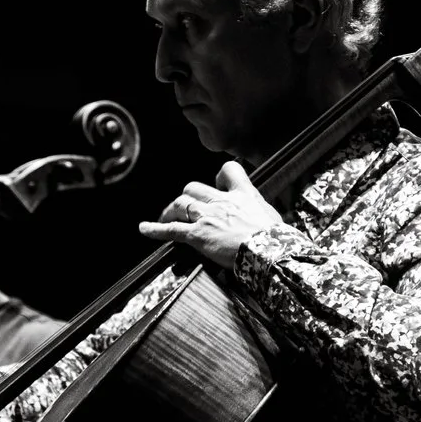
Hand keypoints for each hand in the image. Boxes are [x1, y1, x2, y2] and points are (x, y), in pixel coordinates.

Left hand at [137, 162, 283, 268]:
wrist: (269, 250)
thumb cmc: (276, 238)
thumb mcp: (272, 217)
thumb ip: (259, 213)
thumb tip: (263, 220)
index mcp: (243, 194)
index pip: (228, 171)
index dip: (220, 177)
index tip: (218, 185)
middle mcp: (222, 201)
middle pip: (194, 188)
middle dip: (187, 197)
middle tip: (185, 209)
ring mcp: (207, 217)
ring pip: (180, 204)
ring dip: (170, 211)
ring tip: (165, 218)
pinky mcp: (198, 235)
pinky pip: (171, 230)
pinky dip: (154, 229)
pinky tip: (144, 229)